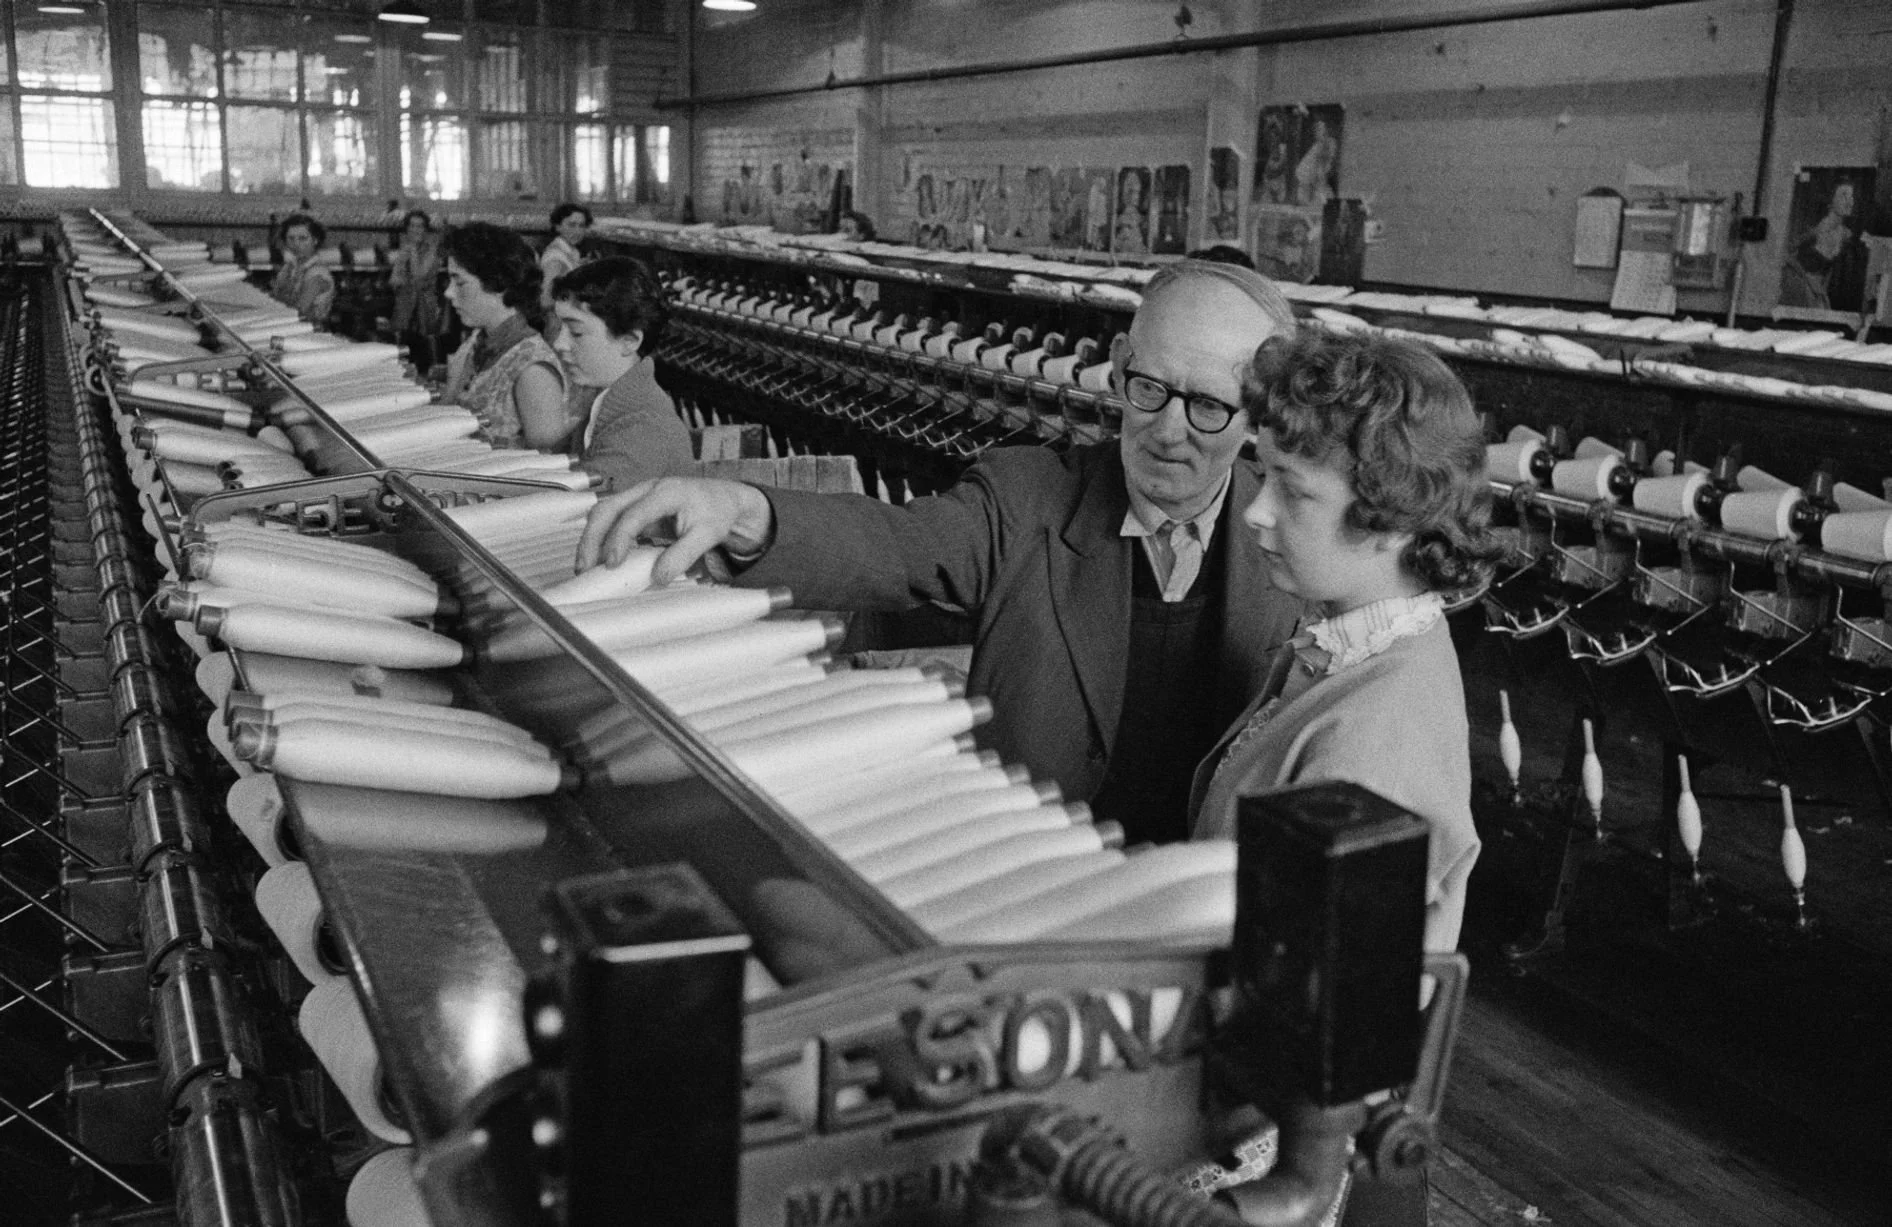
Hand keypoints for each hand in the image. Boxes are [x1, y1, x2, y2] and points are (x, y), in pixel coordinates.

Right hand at [576, 477, 773, 584]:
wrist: (723, 500)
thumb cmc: (716, 513)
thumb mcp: (708, 535)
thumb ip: (683, 555)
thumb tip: (657, 577)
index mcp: (666, 492)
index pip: (634, 514)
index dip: (619, 539)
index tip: (612, 563)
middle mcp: (647, 490)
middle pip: (607, 508)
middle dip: (591, 538)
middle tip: (585, 568)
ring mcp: (638, 497)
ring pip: (603, 513)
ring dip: (591, 539)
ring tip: (585, 567)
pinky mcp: (635, 508)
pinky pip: (611, 521)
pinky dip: (601, 539)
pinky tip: (599, 560)